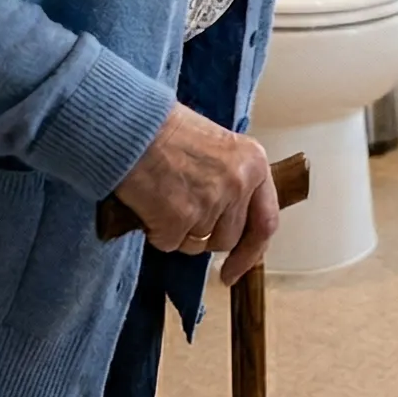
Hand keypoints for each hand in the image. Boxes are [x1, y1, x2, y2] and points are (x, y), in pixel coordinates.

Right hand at [109, 104, 279, 284]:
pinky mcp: (180, 219)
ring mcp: (211, 203)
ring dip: (180, 233)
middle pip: (228, 238)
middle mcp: (239, 185)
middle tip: (182, 216)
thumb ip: (233, 181)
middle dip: (204, 236)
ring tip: (165, 199)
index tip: (235, 270)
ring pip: (198, 244)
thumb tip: (229, 220)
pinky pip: (170, 243)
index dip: (252, 252)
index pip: (266, 222)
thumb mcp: (219, 147)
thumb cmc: (167, 131)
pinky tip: (151, 204)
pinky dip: (157, 231)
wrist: (131, 126)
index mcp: (254, 164)